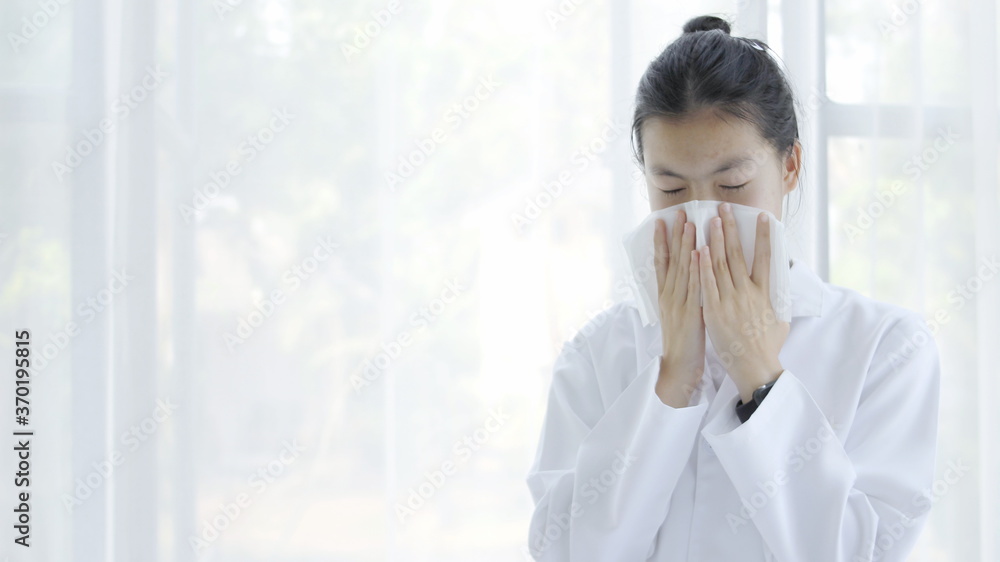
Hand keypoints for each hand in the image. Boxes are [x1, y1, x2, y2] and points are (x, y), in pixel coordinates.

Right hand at [654, 209, 705, 406]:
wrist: (679, 366)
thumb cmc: (684, 343)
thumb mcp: (680, 316)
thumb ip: (684, 297)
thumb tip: (692, 281)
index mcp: (666, 296)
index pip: (662, 262)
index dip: (662, 241)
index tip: (662, 221)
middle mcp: (669, 295)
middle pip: (671, 259)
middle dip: (674, 235)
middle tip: (677, 212)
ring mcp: (678, 303)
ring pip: (681, 268)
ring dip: (685, 244)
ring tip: (688, 222)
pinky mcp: (689, 312)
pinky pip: (693, 285)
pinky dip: (694, 267)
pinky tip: (697, 251)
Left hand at [699, 202, 788, 403]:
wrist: (754, 367)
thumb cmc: (768, 346)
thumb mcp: (781, 319)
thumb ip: (778, 300)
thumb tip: (783, 287)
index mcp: (765, 293)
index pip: (766, 258)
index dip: (764, 236)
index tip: (762, 217)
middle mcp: (748, 293)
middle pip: (738, 254)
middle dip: (730, 229)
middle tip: (724, 208)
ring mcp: (731, 301)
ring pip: (720, 264)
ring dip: (714, 240)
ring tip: (709, 220)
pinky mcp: (715, 311)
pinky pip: (707, 284)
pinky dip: (702, 266)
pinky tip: (697, 250)